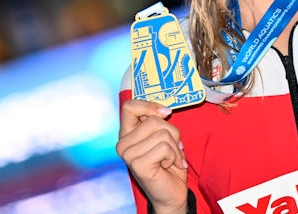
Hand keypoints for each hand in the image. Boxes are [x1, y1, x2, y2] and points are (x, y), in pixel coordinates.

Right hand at [116, 99, 188, 213]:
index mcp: (127, 133)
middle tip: (172, 148)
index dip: (149, 105)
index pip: (129, 106)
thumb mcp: (164, 136)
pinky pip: (164, 147)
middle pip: (153, 120)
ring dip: (174, 147)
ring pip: (162, 133)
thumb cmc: (169, 162)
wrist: (172, 191)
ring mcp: (128, 155)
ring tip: (171, 159)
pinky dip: (174, 156)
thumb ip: (158, 121)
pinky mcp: (137, 165)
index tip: (166, 113)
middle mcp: (123, 143)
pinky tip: (168, 166)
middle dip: (172, 132)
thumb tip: (165, 111)